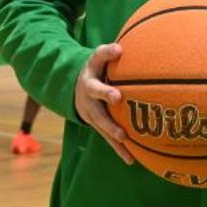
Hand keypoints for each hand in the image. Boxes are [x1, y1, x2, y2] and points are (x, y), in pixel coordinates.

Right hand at [73, 42, 133, 163]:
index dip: (107, 53)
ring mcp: (91, 112)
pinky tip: (132, 159)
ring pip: (101, 121)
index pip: (98, 58)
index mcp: (92, 73)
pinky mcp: (97, 126)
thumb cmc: (95, 70)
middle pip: (96, 93)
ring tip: (124, 137)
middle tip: (117, 96)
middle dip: (106, 95)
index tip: (118, 50)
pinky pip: (108, 138)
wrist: (74, 90)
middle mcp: (89, 94)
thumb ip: (108, 52)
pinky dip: (119, 148)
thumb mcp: (98, 58)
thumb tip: (122, 47)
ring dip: (111, 129)